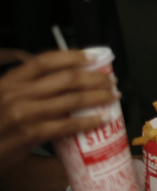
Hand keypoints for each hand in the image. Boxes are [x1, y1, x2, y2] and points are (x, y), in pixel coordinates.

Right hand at [0, 50, 118, 176]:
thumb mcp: (4, 97)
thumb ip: (27, 87)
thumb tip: (63, 79)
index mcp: (10, 81)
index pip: (45, 61)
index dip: (72, 56)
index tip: (92, 57)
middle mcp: (17, 94)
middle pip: (66, 78)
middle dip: (94, 78)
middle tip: (109, 80)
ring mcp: (25, 114)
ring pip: (72, 99)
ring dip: (98, 96)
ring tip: (112, 96)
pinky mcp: (32, 134)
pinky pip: (68, 125)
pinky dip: (89, 121)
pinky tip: (102, 119)